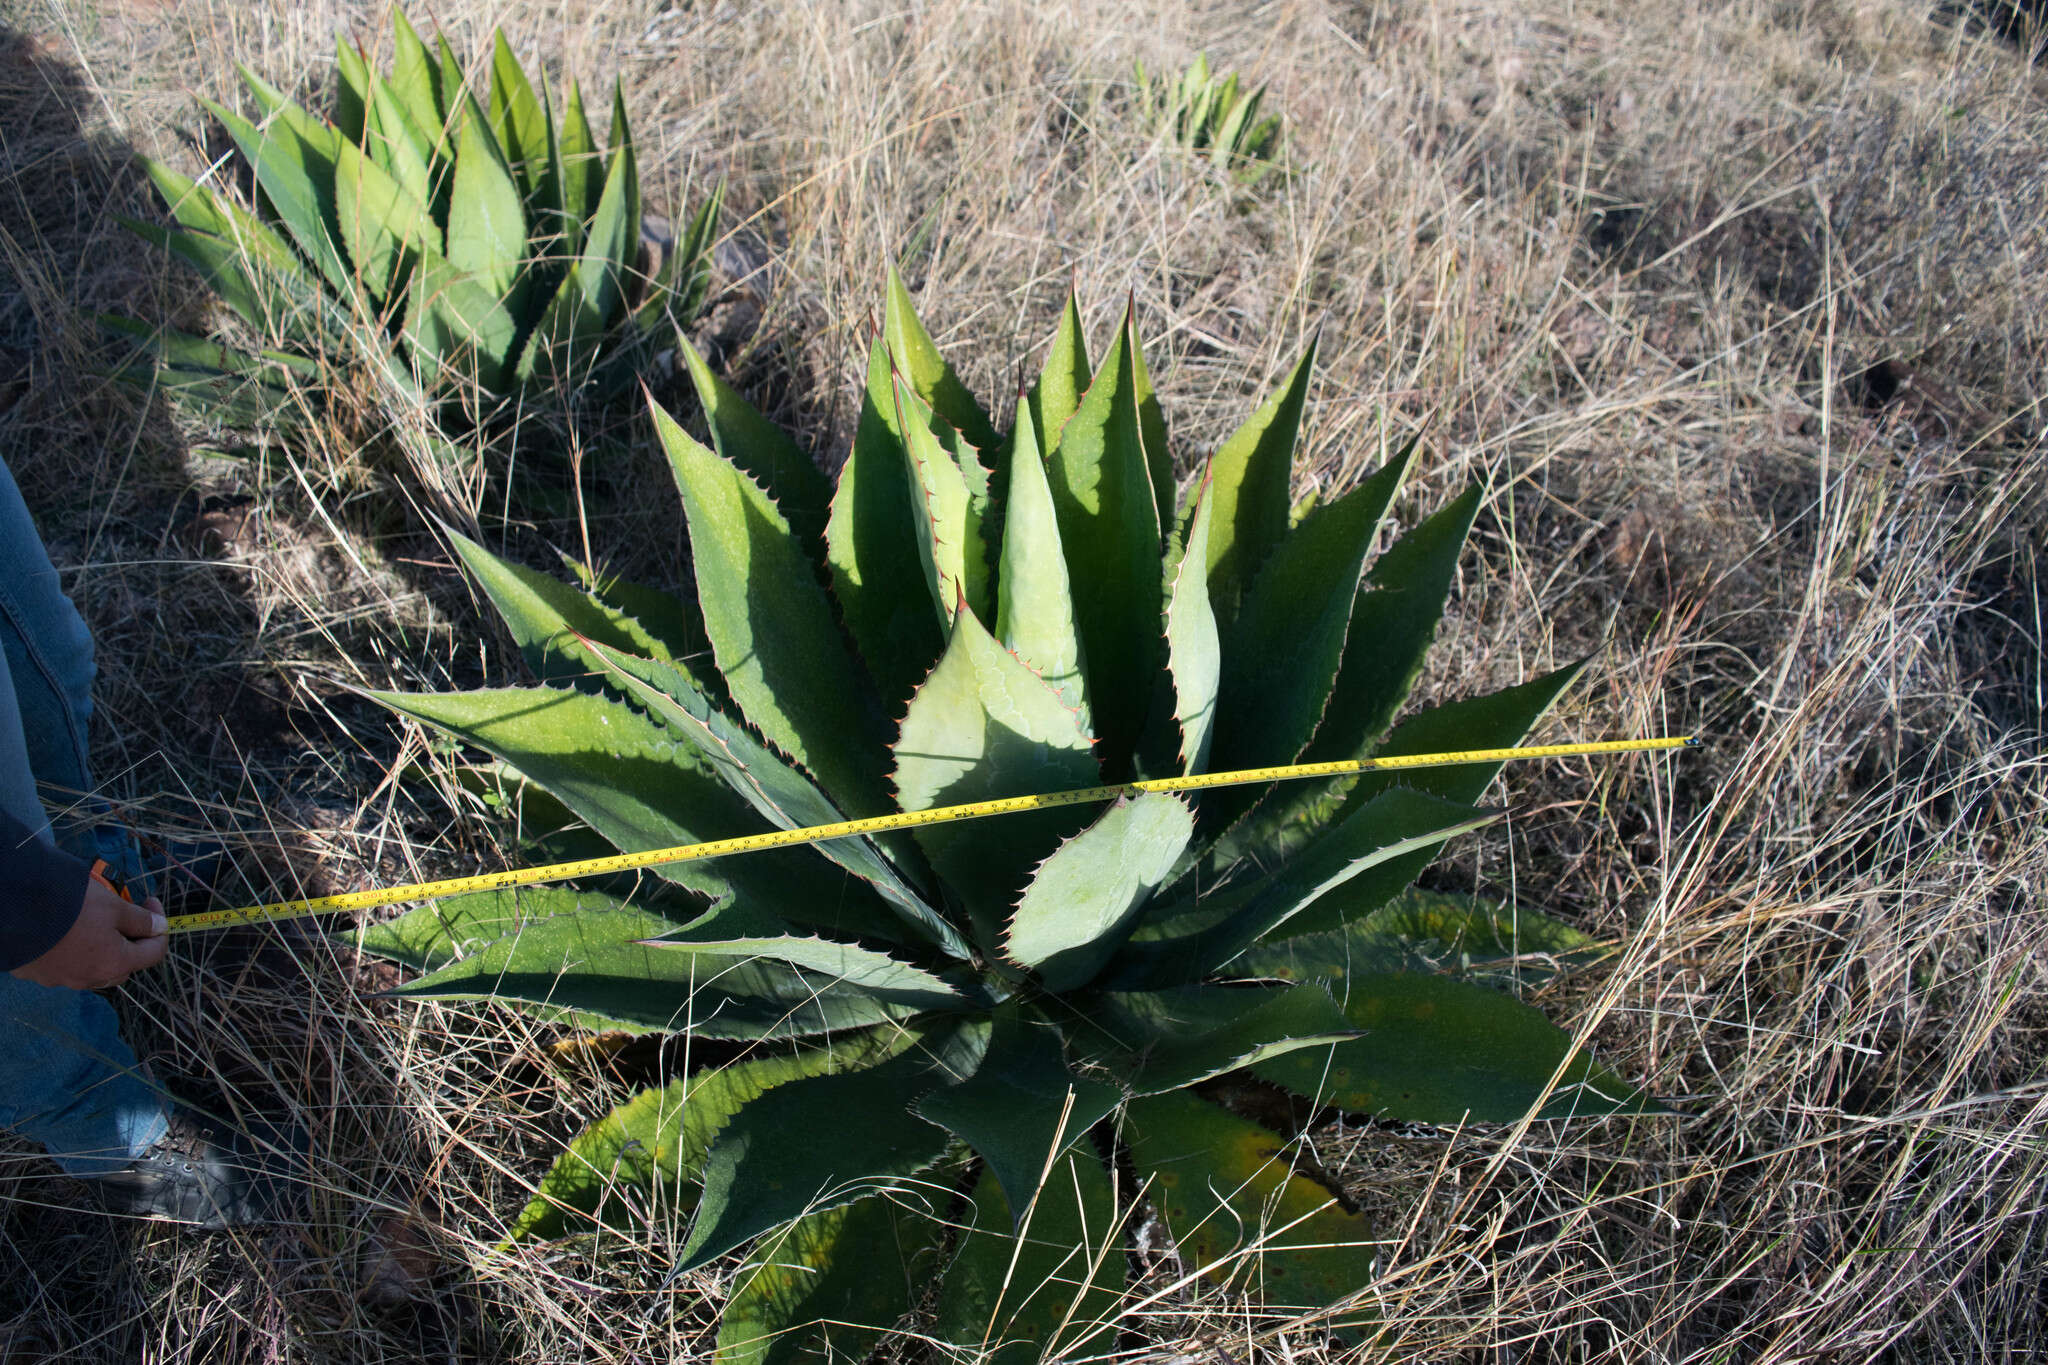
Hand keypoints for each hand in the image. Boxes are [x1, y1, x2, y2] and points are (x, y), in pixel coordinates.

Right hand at [10, 877, 167, 989]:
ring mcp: (60, 979)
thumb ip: (140, 919)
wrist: (13, 910)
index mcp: (114, 964)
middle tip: (124, 913)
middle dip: (130, 940)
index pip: (154, 953)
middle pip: (123, 964)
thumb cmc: (71, 906)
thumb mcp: (113, 905)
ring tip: (93, 920)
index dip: (160, 926)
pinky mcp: (37, 973)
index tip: (150, 903)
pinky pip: (64, 965)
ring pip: (93, 967)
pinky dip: (72, 950)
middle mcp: (89, 979)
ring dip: (101, 948)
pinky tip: (64, 930)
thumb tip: (159, 927)